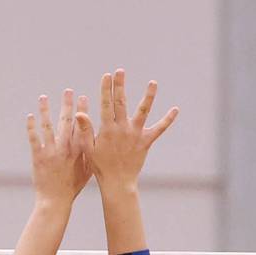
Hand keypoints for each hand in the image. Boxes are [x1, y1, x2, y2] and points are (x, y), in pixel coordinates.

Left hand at [27, 89, 91, 209]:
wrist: (55, 201)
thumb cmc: (71, 187)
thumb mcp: (86, 171)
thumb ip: (89, 154)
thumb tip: (94, 140)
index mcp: (78, 151)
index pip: (82, 127)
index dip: (83, 111)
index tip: (83, 97)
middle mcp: (65, 149)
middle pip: (66, 122)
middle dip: (67, 105)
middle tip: (68, 91)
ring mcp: (51, 152)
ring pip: (48, 127)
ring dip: (45, 110)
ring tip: (43, 98)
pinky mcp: (38, 157)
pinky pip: (34, 139)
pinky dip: (32, 127)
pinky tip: (30, 116)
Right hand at [75, 69, 177, 191]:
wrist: (117, 182)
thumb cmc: (101, 167)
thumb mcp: (88, 149)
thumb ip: (84, 130)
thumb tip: (79, 113)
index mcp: (107, 130)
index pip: (106, 105)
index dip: (106, 90)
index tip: (106, 76)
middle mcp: (122, 129)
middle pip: (121, 103)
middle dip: (120, 86)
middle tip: (120, 71)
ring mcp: (135, 134)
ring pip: (143, 112)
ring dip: (148, 97)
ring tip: (153, 83)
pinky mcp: (146, 142)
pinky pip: (159, 129)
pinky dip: (167, 120)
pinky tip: (176, 110)